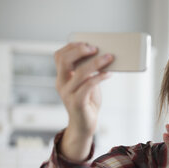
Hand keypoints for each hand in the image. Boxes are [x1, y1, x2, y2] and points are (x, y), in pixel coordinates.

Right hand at [54, 42, 113, 160]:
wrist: (85, 125)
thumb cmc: (88, 101)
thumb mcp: (87, 83)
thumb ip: (89, 71)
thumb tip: (103, 55)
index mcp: (62, 77)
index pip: (59, 56)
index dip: (72, 47)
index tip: (87, 43)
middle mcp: (61, 84)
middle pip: (64, 60)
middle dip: (80, 51)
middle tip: (96, 48)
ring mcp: (68, 94)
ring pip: (79, 72)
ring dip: (96, 63)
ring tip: (109, 58)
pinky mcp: (77, 103)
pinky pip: (88, 86)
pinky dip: (99, 77)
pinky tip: (109, 74)